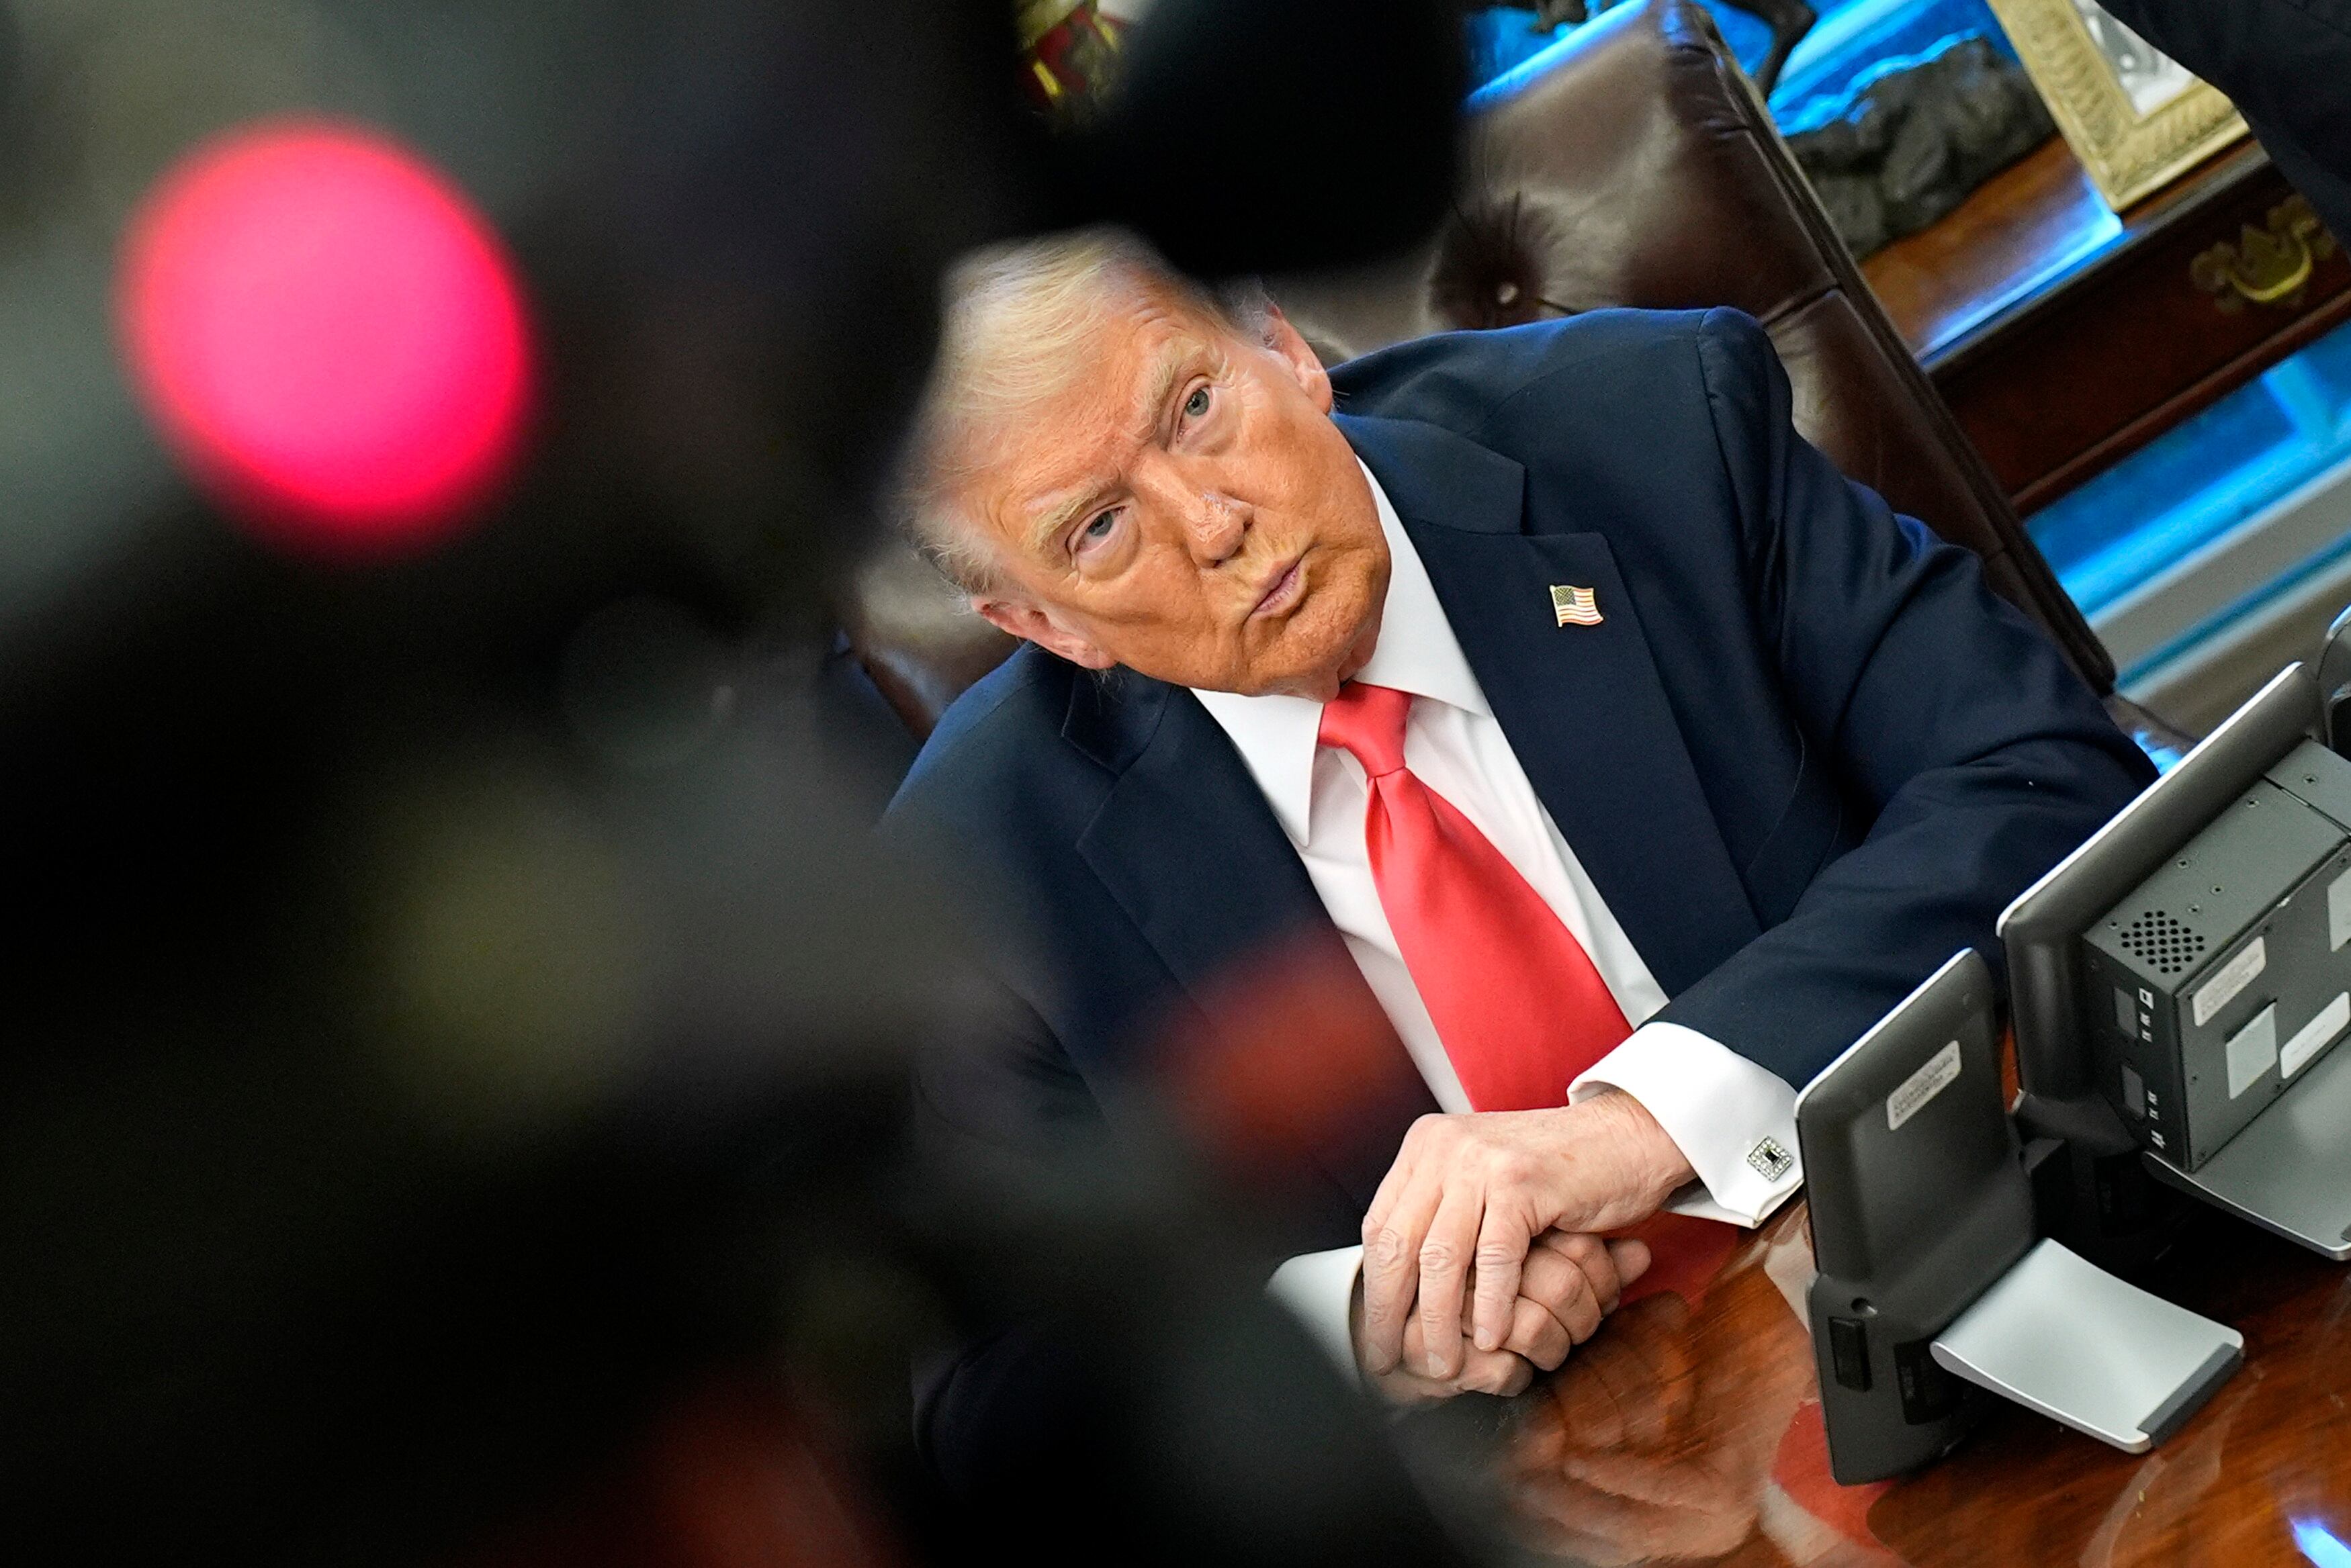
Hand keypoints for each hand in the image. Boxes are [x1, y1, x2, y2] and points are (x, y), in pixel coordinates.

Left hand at [1359, 1091, 1693, 1380]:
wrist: (1627, 1137)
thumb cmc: (1556, 1172)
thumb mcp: (1483, 1181)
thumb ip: (1442, 1213)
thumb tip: (1397, 1282)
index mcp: (1426, 1145)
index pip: (1380, 1226)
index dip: (1374, 1286)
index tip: (1375, 1333)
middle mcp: (1444, 1146)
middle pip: (1398, 1244)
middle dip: (1390, 1311)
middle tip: (1389, 1360)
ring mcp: (1480, 1161)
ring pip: (1442, 1257)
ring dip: (1439, 1320)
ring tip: (1443, 1365)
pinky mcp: (1520, 1181)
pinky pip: (1495, 1258)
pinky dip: (1491, 1305)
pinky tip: (1491, 1340)